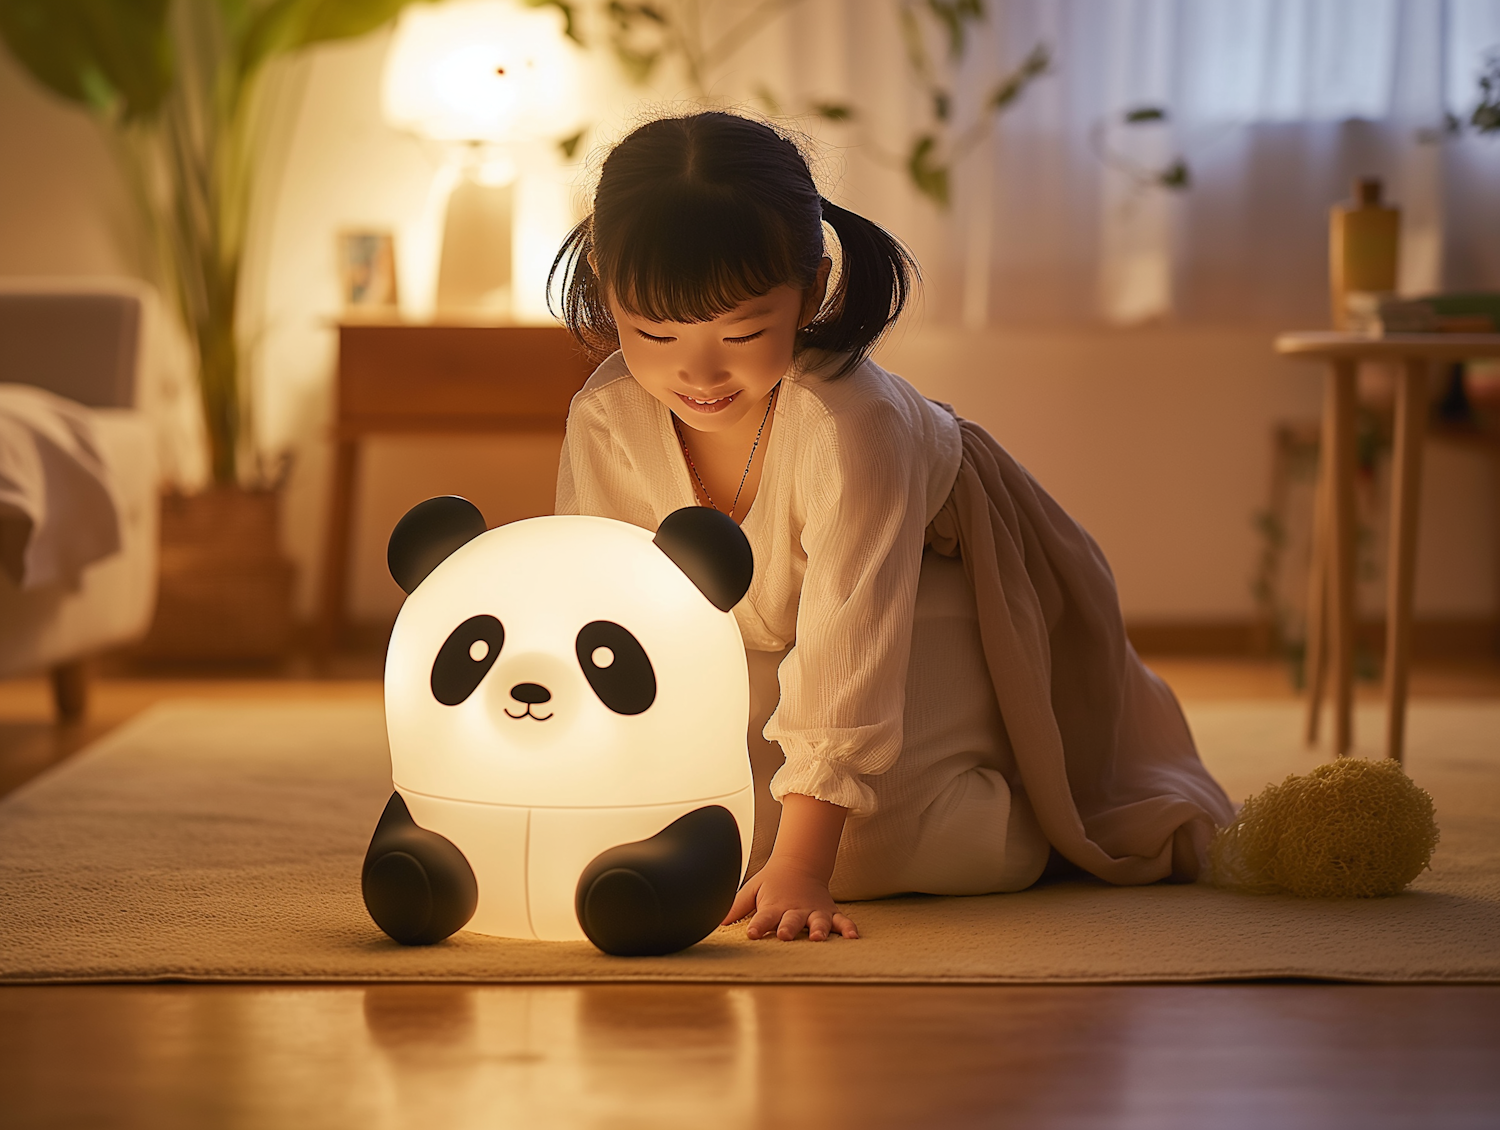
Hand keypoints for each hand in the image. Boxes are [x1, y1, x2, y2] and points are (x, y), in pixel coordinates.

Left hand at [723, 860, 858, 941]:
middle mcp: (794, 910)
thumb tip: (714, 920)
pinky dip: (849, 928)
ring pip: (818, 922)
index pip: (763, 918)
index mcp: (774, 906)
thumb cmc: (772, 883)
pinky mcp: (829, 912)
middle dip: (788, 928)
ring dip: (818, 930)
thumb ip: (735, 907)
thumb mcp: (751, 890)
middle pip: (791, 921)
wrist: (799, 864)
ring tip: (818, 938)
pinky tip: (853, 938)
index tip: (751, 933)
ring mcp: (813, 911)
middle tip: (784, 934)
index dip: (757, 925)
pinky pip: (842, 921)